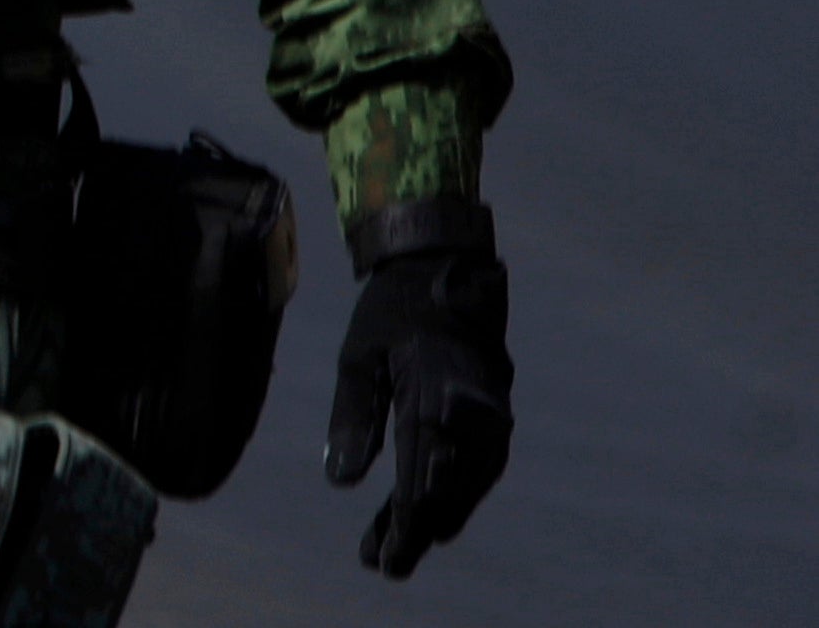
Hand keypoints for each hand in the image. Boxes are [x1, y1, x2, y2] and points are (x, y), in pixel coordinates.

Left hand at [325, 213, 511, 577]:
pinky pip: (479, 471)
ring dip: (435, 518)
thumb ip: (352, 420)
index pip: (419, 480)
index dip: (401, 526)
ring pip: (465, 488)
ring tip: (397, 545)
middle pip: (446, 492)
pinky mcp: (497, 419)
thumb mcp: (357, 358)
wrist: (446, 273)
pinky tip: (435, 515)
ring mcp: (492, 419)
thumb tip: (340, 482)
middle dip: (414, 531)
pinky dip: (456, 495)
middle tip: (383, 564)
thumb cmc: (390, 313)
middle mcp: (473, 417)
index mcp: (434, 399)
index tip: (381, 559)